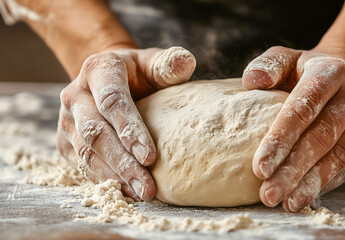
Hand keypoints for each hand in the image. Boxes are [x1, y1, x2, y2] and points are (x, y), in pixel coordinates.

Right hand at [57, 47, 195, 200]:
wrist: (109, 81)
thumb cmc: (139, 74)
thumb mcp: (153, 63)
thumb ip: (168, 64)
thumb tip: (186, 62)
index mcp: (98, 70)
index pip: (112, 101)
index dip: (129, 129)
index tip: (150, 156)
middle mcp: (75, 95)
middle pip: (96, 133)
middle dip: (122, 162)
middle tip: (147, 187)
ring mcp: (67, 120)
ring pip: (87, 153)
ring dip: (114, 176)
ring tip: (141, 194)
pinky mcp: (66, 141)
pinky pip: (82, 164)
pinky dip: (104, 180)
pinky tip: (126, 192)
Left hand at [242, 46, 344, 211]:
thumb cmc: (306, 71)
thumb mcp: (287, 58)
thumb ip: (269, 66)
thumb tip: (251, 82)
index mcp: (330, 73)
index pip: (303, 108)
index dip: (281, 139)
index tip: (259, 167)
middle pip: (321, 138)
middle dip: (292, 170)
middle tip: (268, 193)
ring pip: (337, 158)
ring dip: (309, 184)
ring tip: (284, 202)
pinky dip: (324, 184)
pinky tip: (302, 196)